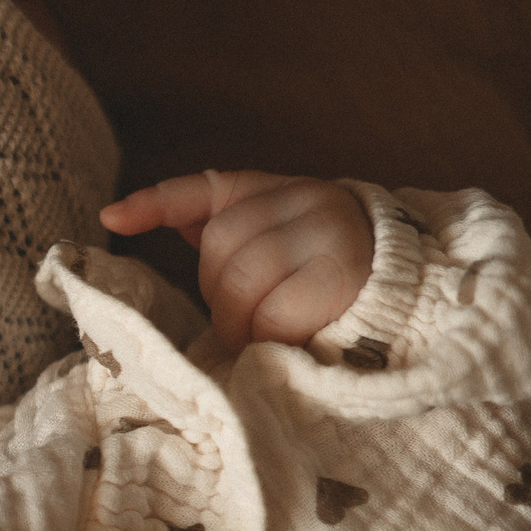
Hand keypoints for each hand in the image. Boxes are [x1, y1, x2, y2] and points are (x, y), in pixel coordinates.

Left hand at [101, 170, 373, 352]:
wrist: (421, 298)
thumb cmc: (334, 281)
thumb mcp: (284, 247)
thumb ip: (232, 236)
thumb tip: (157, 223)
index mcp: (279, 190)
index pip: (207, 188)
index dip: (156, 202)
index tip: (110, 217)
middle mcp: (306, 198)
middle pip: (220, 247)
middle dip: (220, 296)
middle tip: (244, 325)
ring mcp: (327, 232)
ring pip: (242, 281)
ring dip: (240, 322)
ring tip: (261, 338)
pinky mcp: (341, 274)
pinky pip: (274, 314)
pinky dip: (269, 337)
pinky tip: (289, 342)